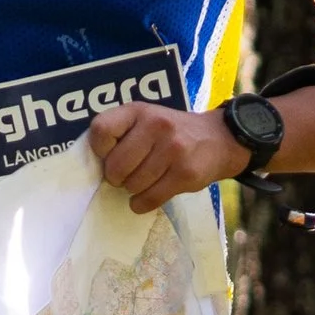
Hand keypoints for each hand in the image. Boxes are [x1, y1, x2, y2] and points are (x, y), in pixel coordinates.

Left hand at [86, 101, 247, 213]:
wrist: (219, 139)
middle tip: (127, 174)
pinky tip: (147, 196)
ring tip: (144, 180)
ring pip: (132, 185)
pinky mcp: (185, 173)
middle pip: (115, 166)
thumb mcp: (146, 119)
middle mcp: (156, 126)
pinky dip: (142, 203)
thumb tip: (95, 165)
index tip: (109, 154)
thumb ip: (121, 133)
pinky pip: (150, 199)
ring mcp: (173, 149)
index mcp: (139, 111)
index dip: (100, 149)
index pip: (101, 130)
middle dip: (116, 177)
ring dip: (132, 189)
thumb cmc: (171, 132)